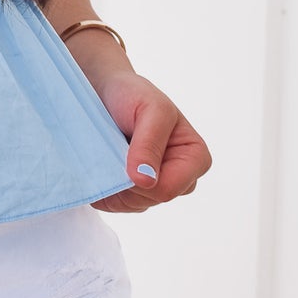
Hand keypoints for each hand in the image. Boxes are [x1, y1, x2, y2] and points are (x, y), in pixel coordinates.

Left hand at [90, 68, 212, 213]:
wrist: (105, 92)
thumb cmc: (133, 95)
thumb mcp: (150, 109)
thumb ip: (150, 143)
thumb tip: (145, 181)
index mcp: (195, 158)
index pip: (167, 189)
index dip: (140, 175)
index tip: (124, 147)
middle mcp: (181, 178)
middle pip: (150, 200)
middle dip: (126, 177)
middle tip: (114, 144)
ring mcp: (156, 188)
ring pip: (131, 204)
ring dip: (113, 180)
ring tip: (109, 149)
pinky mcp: (133, 194)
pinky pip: (116, 205)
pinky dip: (103, 185)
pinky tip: (102, 162)